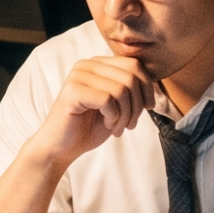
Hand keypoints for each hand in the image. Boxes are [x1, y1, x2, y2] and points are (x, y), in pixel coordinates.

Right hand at [30, 56, 155, 167]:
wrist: (61, 148)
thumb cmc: (89, 128)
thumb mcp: (116, 104)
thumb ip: (130, 89)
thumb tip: (152, 83)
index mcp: (97, 64)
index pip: (134, 64)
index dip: (147, 87)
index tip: (147, 108)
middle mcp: (86, 65)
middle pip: (130, 76)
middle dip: (137, 105)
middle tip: (130, 124)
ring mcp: (77, 76)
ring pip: (121, 89)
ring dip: (126, 115)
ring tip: (118, 128)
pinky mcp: (72, 91)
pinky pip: (108, 99)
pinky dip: (114, 117)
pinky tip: (108, 125)